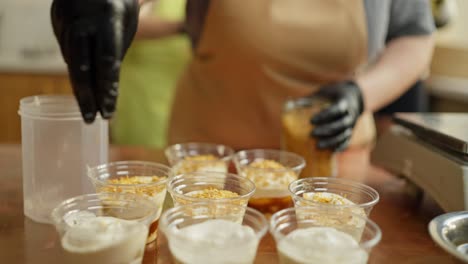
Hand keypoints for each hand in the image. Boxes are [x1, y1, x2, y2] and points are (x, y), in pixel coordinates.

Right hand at [51, 0, 138, 122]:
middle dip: (86, 96)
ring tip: (89, 107)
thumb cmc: (118, 4)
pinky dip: (75, 67)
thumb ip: (114, 53)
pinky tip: (82, 80)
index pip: (107, 62)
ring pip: (71, 60)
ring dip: (80, 85)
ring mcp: (65, 19)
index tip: (109, 113)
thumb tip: (105, 87)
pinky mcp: (55, 20)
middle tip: (91, 119)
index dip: (107, 90)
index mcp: (108, 18)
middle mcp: (83, 20)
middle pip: (82, 66)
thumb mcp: (125, 24)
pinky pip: (66, 50)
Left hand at [310, 81, 363, 150]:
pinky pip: (347, 141)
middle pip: (341, 124)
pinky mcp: (350, 132)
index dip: (325, 115)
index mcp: (344, 101)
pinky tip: (332, 152)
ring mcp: (352, 124)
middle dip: (327, 130)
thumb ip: (309, 99)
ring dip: (331, 141)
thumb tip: (291, 104)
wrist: (352, 97)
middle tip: (312, 134)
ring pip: (344, 134)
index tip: (311, 120)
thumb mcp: (322, 92)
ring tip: (318, 146)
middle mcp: (350, 114)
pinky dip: (340, 147)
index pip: (337, 109)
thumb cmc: (332, 94)